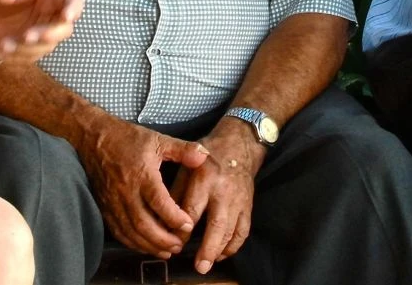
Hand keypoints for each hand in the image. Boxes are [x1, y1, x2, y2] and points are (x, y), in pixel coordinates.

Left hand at [0, 0, 82, 61]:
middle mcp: (53, 17)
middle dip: (47, 35)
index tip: (66, 17)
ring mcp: (45, 35)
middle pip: (63, 30)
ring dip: (24, 48)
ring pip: (45, 47)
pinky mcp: (34, 49)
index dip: (73, 8)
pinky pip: (29, 57)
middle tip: (26, 36)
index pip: (72, 0)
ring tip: (3, 45)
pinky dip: (13, 57)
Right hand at [78, 118, 207, 258]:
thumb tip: (205, 157)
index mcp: (142, 174)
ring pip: (131, 232)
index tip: (188, 226)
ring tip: (167, 251)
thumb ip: (183, 149)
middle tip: (179, 246)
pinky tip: (145, 246)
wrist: (94, 138)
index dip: (174, 217)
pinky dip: (133, 243)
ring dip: (149, 245)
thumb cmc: (128, 138)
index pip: (159, 202)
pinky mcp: (104, 207)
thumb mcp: (158, 139)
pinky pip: (118, 231)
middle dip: (163, 239)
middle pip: (144, 224)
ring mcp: (113, 202)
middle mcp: (126, 192)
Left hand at [170, 119, 262, 274]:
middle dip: (208, 247)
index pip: (192, 208)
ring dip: (219, 250)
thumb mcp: (186, 166)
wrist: (239, 146)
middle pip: (217, 223)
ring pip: (232, 230)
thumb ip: (175, 192)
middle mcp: (223, 191)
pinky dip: (234, 245)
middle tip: (199, 267)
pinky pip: (244, 230)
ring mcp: (238, 200)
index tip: (173, 242)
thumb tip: (163, 219)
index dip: (182, 228)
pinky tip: (222, 254)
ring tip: (207, 264)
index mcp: (204, 178)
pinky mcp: (248, 205)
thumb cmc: (206, 156)